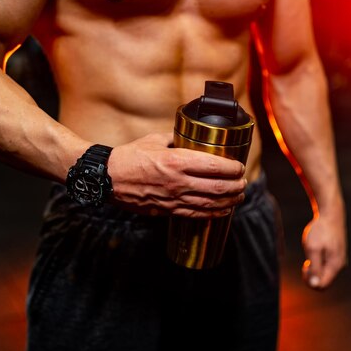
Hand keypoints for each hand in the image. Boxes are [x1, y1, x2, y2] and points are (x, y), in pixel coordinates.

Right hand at [108, 133, 246, 217]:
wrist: (106, 178)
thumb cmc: (130, 156)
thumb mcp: (155, 140)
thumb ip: (176, 138)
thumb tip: (192, 136)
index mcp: (176, 161)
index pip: (214, 166)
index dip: (233, 168)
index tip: (240, 167)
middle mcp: (178, 182)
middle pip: (218, 187)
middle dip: (237, 186)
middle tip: (243, 182)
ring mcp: (174, 199)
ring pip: (211, 204)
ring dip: (230, 201)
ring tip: (239, 196)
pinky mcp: (168, 211)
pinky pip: (197, 214)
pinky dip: (214, 213)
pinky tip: (224, 210)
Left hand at [301, 202, 346, 289]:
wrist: (331, 214)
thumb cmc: (320, 230)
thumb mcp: (313, 249)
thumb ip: (315, 268)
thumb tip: (315, 286)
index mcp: (335, 265)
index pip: (322, 286)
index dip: (310, 281)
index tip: (305, 266)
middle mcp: (340, 265)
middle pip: (324, 281)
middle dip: (312, 275)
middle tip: (306, 261)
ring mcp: (340, 259)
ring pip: (325, 273)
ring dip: (315, 267)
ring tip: (312, 253)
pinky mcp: (337, 254)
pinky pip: (327, 265)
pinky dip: (319, 261)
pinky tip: (316, 249)